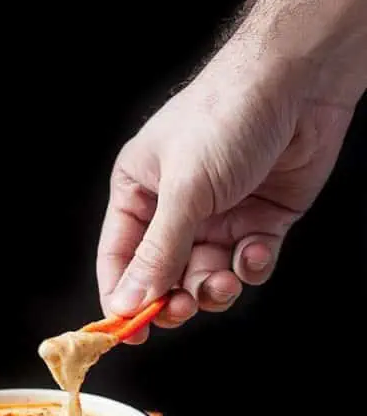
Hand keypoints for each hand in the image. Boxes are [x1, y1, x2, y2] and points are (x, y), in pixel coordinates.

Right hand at [96, 44, 354, 341]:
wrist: (298, 84)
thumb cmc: (226, 115)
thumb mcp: (184, 190)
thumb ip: (157, 252)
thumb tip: (128, 301)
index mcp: (139, 190)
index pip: (118, 255)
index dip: (121, 295)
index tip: (127, 330)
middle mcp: (176, 207)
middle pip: (163, 275)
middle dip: (174, 296)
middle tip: (182, 308)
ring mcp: (219, 216)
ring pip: (206, 276)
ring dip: (214, 287)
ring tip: (223, 281)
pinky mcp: (260, 220)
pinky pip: (247, 264)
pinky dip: (250, 268)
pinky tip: (254, 250)